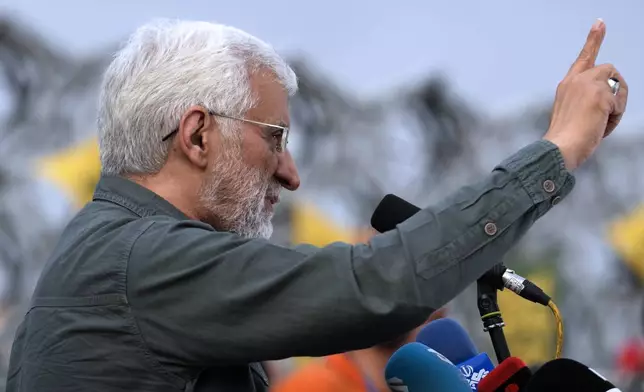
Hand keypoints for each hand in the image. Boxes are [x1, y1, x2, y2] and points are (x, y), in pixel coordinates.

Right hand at [544, 19, 627, 170]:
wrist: (559, 148)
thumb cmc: (564, 139)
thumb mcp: (572, 114)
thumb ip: (587, 99)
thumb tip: (611, 98)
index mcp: (567, 85)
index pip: (583, 57)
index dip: (593, 39)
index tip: (600, 22)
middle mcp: (576, 80)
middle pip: (609, 70)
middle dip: (616, 89)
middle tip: (609, 112)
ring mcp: (588, 85)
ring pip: (617, 85)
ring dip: (616, 106)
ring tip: (599, 123)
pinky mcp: (600, 95)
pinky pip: (619, 104)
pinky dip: (614, 119)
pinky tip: (599, 127)